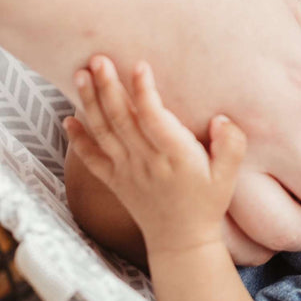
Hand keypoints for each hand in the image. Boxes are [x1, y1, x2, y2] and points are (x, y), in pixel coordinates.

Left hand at [65, 57, 244, 256]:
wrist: (182, 242)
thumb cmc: (207, 203)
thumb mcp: (229, 176)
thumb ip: (231, 144)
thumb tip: (220, 119)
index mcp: (175, 157)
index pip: (155, 119)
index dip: (145, 92)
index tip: (140, 65)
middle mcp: (146, 162)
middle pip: (122, 120)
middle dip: (109, 87)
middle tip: (98, 59)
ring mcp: (127, 172)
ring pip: (103, 132)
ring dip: (90, 103)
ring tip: (81, 74)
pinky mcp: (115, 181)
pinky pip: (91, 159)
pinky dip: (78, 139)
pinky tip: (68, 118)